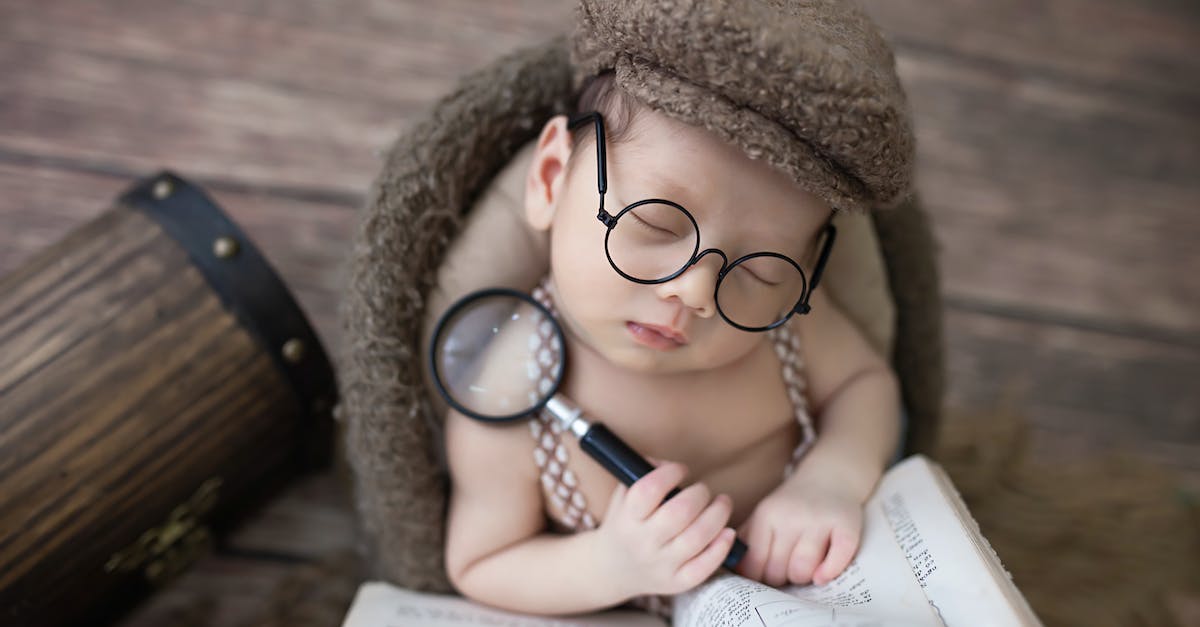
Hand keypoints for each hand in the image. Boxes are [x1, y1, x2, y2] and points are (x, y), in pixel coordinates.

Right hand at [593, 462, 736, 598]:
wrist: (612, 568)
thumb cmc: (625, 523)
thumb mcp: (623, 496)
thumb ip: (644, 474)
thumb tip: (671, 466)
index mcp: (627, 518)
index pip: (649, 490)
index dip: (671, 473)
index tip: (681, 470)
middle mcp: (642, 543)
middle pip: (680, 512)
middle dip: (700, 493)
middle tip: (703, 490)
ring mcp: (660, 565)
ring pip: (698, 537)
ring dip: (718, 514)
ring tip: (722, 503)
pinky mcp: (676, 582)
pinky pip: (705, 566)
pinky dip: (722, 546)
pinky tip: (728, 532)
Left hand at [735, 474, 862, 586]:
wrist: (830, 476)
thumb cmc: (793, 505)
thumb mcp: (765, 514)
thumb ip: (747, 539)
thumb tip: (732, 568)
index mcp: (767, 515)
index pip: (753, 563)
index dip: (758, 577)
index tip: (765, 575)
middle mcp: (791, 517)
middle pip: (777, 571)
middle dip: (781, 580)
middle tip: (786, 572)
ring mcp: (819, 521)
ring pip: (803, 570)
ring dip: (803, 579)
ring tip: (804, 570)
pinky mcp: (845, 525)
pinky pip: (837, 559)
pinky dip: (829, 572)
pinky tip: (823, 575)